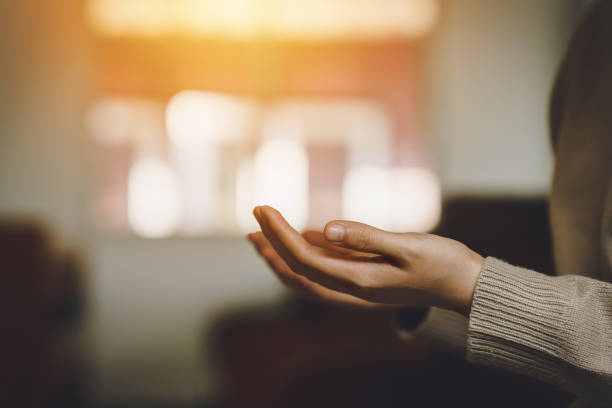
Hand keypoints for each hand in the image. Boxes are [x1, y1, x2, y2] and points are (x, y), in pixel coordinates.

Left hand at [248, 206, 483, 315]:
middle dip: (270, 248)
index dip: (278, 235)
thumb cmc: (443, 264)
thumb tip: (325, 229)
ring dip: (282, 255)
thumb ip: (366, 238)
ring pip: (307, 275)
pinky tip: (303, 235)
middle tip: (252, 222)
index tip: (262, 208)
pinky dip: (307, 254)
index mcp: (358, 281)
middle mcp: (352, 288)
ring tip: (260, 235)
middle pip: (297, 272)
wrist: (466, 285)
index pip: (304, 259)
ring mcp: (357, 286)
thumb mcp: (408, 247)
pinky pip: (326, 269)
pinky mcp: (366, 278)